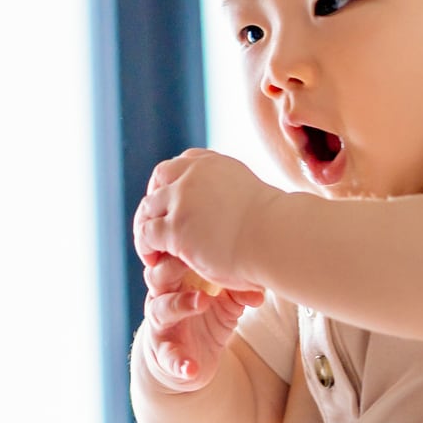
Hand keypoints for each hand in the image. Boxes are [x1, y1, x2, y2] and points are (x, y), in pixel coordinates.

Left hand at [134, 150, 282, 293]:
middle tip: (153, 223)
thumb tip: (230, 206)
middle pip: (160, 179)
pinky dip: (145, 247)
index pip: (181, 163)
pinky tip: (154, 259)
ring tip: (151, 247)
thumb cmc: (274, 228)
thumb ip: (232, 193)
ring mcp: (182, 200)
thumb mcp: (251, 196)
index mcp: (214, 164)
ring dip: (146, 226)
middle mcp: (194, 174)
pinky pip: (147, 234)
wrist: (277, 240)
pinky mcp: (175, 227)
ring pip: (147, 208)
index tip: (171, 200)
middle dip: (154, 200)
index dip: (171, 182)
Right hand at [139, 254, 263, 389]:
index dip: (180, 246)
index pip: (171, 257)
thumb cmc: (204, 321)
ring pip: (160, 310)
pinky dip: (179, 362)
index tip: (198, 231)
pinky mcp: (164, 354)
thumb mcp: (224, 305)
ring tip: (202, 302)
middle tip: (191, 258)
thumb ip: (238, 291)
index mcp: (176, 282)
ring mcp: (161, 327)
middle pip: (158, 276)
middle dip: (172, 266)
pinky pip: (168, 357)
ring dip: (180, 304)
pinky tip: (191, 368)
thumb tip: (261, 287)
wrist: (189, 361)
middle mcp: (162, 299)